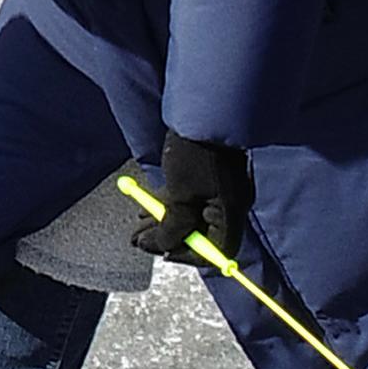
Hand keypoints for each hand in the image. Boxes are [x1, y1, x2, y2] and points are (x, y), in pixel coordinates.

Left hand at [128, 131, 256, 263]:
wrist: (203, 112)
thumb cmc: (195, 153)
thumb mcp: (179, 195)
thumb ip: (172, 227)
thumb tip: (160, 248)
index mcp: (231, 213)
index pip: (216, 251)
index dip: (187, 256)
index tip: (162, 254)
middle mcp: (228, 206)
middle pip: (199, 235)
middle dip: (166, 239)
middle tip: (137, 241)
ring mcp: (219, 192)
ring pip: (189, 217)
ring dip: (162, 224)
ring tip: (136, 227)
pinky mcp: (207, 179)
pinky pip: (188, 202)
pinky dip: (168, 208)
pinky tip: (146, 209)